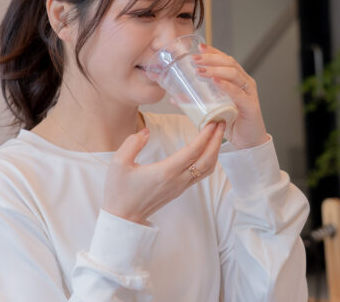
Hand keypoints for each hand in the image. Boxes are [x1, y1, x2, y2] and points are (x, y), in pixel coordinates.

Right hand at [102, 120, 224, 224]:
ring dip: (215, 150)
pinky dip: (208, 160)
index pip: (193, 151)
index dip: (205, 136)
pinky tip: (207, 150)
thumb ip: (133, 143)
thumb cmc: (119, 192)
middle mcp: (177, 180)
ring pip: (207, 169)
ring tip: (217, 134)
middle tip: (221, 123)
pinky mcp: (179, 190)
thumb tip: (146, 132)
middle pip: (206, 160)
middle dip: (216, 140)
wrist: (123, 218)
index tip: (212, 122)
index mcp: (165, 172)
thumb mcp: (118, 163)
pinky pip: (200, 174)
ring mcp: (180, 187)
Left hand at [192, 43, 269, 149]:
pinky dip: (226, 86)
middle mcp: (245, 83)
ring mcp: (249, 93)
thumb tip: (174, 98)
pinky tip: (216, 82)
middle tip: (195, 59)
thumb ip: (196, 102)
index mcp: (236, 80)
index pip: (226, 60)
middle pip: (229, 63)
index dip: (213, 52)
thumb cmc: (231, 122)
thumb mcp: (212, 108)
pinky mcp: (251, 106)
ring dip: (216, 70)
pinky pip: (238, 93)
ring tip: (200, 70)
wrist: (248, 142)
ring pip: (234, 74)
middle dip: (211, 59)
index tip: (199, 47)